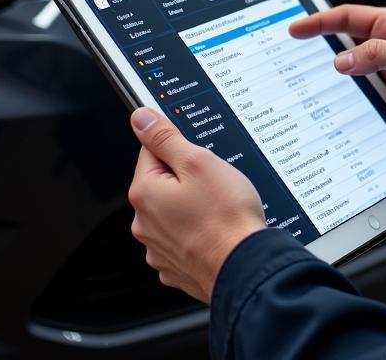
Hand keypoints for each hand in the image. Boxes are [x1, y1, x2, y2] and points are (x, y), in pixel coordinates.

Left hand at [127, 108, 266, 303]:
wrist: (244, 267)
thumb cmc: (226, 216)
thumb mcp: (198, 162)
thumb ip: (166, 138)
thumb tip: (141, 118)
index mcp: (145, 192)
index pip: (152, 150)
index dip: (181, 148)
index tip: (198, 157)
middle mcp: (144, 223)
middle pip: (163, 182)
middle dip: (187, 178)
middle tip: (214, 183)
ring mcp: (158, 248)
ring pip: (173, 211)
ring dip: (192, 205)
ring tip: (218, 209)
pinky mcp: (175, 266)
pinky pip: (183, 237)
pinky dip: (197, 231)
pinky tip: (215, 230)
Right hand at [288, 5, 385, 148]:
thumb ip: (377, 55)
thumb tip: (341, 60)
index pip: (347, 17)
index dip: (318, 21)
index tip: (295, 28)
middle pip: (342, 42)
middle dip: (317, 46)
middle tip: (291, 53)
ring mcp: (385, 73)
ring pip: (347, 71)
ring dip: (329, 77)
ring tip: (303, 81)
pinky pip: (357, 95)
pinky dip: (342, 98)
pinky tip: (330, 106)